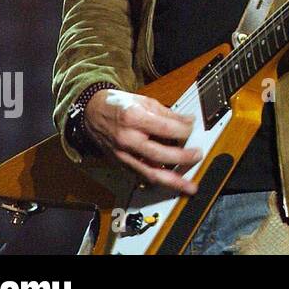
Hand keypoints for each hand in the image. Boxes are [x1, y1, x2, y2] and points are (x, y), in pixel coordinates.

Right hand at [84, 89, 200, 194]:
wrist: (91, 114)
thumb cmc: (118, 105)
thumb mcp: (144, 101)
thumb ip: (167, 114)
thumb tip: (188, 122)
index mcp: (133, 118)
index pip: (165, 129)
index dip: (184, 130)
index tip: (193, 129)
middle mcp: (127, 139)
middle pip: (158, 155)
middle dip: (182, 158)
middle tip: (197, 156)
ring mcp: (123, 155)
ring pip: (149, 173)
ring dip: (172, 181)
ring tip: (189, 186)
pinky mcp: (121, 164)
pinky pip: (141, 176)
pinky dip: (157, 181)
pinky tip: (170, 184)